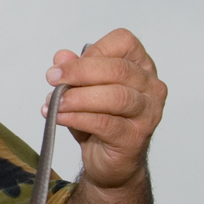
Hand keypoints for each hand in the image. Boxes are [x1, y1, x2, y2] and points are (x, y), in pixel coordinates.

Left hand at [43, 28, 166, 189]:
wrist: (109, 160)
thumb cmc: (99, 118)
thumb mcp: (81, 89)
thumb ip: (73, 70)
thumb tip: (62, 56)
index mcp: (140, 66)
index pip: (124, 42)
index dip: (93, 50)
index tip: (66, 65)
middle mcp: (150, 87)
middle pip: (118, 69)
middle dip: (78, 72)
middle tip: (52, 78)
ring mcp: (147, 113)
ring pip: (115, 96)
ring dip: (77, 98)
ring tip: (54, 103)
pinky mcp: (135, 137)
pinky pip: (105, 123)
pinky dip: (77, 118)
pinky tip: (60, 117)